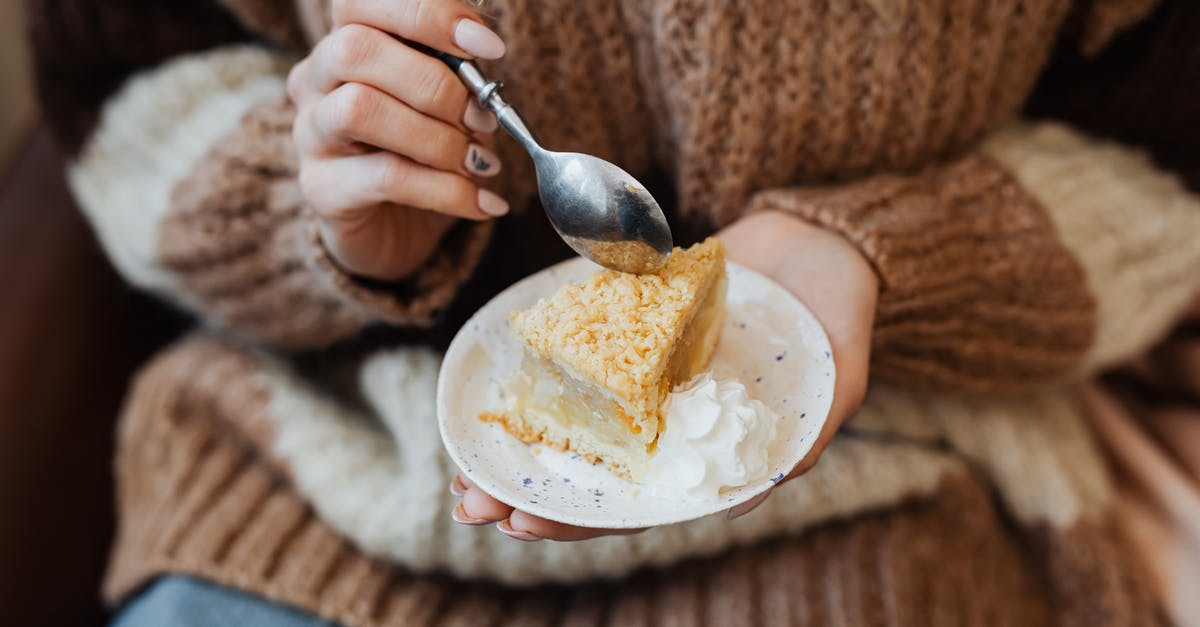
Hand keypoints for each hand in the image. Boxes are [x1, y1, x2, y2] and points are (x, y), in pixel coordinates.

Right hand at [287, 0, 509, 280]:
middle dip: (435, 83)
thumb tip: (484, 64)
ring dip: (437, 137)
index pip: (360, 1)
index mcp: (345, 44)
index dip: (426, 13)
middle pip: (356, 49)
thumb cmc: (420, 154)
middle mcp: (315, 81)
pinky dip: (448, 190)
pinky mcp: (322, 189)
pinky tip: (483, 202)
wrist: (392, 230)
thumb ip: (454, 75)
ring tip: (480, 162)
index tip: (489, 46)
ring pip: (361, 109)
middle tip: (482, 118)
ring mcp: (310, 135)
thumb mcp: (443, 105)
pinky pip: (386, 178)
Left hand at [451, 211, 877, 539]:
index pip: (638, 501)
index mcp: (710, 450)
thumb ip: (806, 435)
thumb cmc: (840, 310)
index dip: (580, 519)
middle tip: (468, 503)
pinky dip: (540, 371)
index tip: (521, 522)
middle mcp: (671, 421)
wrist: (821, 236)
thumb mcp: (840, 376)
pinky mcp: (633, 330)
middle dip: (528, 489)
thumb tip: (753, 494)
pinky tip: (498, 381)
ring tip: (463, 460)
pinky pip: (581, 355)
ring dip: (521, 441)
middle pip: (592, 472)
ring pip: (575, 422)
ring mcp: (648, 377)